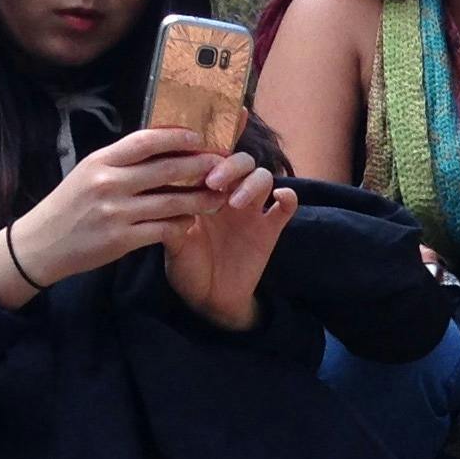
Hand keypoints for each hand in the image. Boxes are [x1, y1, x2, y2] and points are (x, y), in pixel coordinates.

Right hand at [8, 128, 223, 290]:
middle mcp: (108, 183)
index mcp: (100, 161)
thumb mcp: (88, 173)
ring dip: (200, 198)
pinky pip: (163, 229)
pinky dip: (181, 223)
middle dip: (200, 166)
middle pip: (166, 169)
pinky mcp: (122, 240)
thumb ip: (120, 161)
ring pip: (171, 201)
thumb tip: (159, 145)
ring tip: (218, 195)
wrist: (41, 244)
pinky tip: (191, 220)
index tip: (198, 137)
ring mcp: (116, 212)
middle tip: (222, 165)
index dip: (176, 136)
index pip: (144, 141)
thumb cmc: (69, 206)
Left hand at [159, 152, 294, 331]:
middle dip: (229, 166)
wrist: (210, 300)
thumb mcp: (173, 246)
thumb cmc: (188, 269)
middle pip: (240, 161)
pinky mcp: (270, 229)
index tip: (192, 169)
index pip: (210, 160)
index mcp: (203, 193)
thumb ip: (172, 223)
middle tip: (212, 182)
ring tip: (235, 204)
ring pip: (263, 177)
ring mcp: (251, 211)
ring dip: (252, 183)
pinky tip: (279, 199)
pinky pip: (286, 207)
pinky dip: (288, 197)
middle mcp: (229, 196)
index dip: (205, 157)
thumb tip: (171, 200)